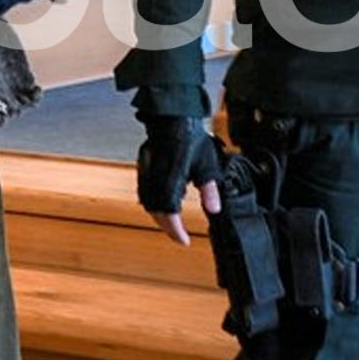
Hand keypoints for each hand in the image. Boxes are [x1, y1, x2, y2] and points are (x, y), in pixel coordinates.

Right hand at [136, 116, 222, 246]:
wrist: (171, 118)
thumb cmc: (189, 137)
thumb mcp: (207, 165)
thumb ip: (209, 190)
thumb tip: (214, 209)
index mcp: (171, 182)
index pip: (170, 215)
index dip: (176, 231)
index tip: (183, 241)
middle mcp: (156, 180)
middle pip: (156, 213)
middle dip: (167, 227)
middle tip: (179, 235)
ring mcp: (147, 174)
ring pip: (148, 204)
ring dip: (159, 215)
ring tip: (171, 221)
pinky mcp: (144, 168)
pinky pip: (145, 192)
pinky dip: (153, 202)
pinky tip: (162, 201)